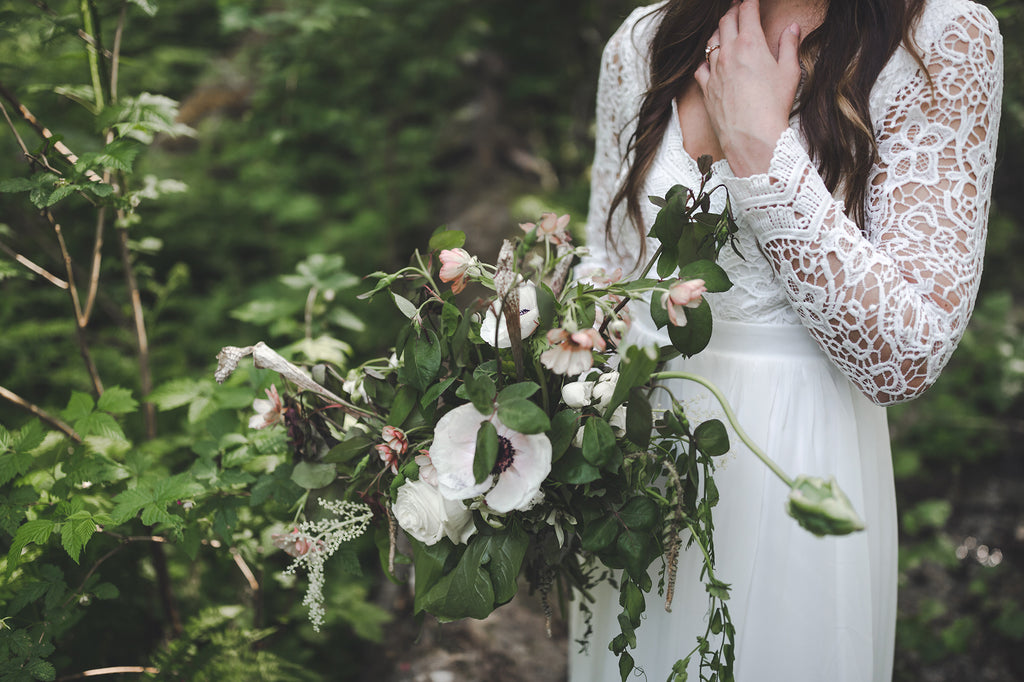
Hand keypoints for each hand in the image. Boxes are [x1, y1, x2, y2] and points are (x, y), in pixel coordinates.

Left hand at [694, 0, 801, 176]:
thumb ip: (790, 45)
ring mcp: (714, 70)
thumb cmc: (774, 105)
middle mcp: (728, 53)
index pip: (746, 11)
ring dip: (719, 32)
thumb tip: (792, 27)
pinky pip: (701, 67)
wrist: (752, 136)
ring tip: (725, 30)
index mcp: (750, 43)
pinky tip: (711, 62)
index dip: (749, 1)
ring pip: (711, 42)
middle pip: (725, 21)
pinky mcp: (706, 88)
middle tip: (737, 7)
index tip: (751, 0)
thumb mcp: (790, 72)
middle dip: (732, 11)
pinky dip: (706, 60)